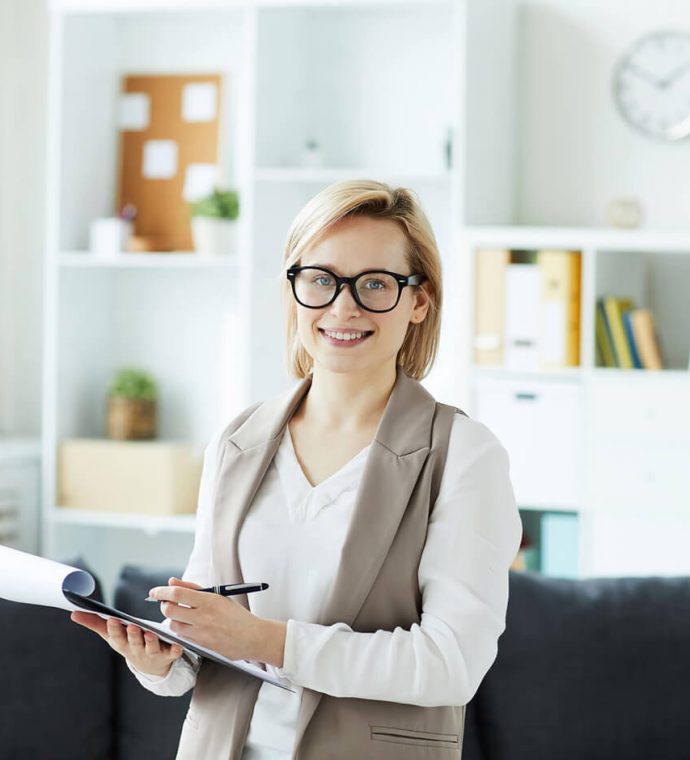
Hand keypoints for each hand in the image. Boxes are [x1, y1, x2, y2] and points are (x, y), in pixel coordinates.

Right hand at [70, 610, 183, 677]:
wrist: (150, 665)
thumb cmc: (128, 644)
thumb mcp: (111, 635)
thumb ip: (95, 623)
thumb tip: (74, 613)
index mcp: (122, 644)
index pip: (116, 637)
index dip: (114, 630)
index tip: (112, 620)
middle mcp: (137, 650)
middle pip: (134, 642)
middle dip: (132, 635)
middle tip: (131, 626)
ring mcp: (153, 653)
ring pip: (151, 647)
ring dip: (150, 641)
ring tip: (150, 633)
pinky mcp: (168, 654)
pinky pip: (173, 653)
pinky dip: (175, 650)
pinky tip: (177, 646)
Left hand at [148, 577, 285, 666]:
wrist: (252, 636)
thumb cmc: (236, 614)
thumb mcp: (217, 596)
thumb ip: (192, 588)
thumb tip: (172, 582)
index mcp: (208, 600)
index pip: (177, 594)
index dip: (162, 592)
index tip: (154, 592)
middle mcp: (202, 617)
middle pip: (169, 610)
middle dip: (164, 605)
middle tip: (167, 602)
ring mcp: (201, 633)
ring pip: (172, 625)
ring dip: (171, 619)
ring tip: (179, 614)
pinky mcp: (201, 645)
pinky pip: (181, 636)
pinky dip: (180, 630)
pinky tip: (187, 625)